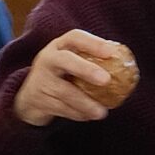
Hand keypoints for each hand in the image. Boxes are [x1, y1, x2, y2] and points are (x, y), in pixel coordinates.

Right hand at [15, 29, 132, 126]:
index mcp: (59, 46)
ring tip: (102, 112)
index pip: (75, 37)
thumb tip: (126, 68)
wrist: (28, 97)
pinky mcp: (38, 99)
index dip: (93, 43)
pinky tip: (88, 116)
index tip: (111, 52)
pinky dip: (77, 114)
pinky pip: (61, 108)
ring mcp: (41, 80)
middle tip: (106, 80)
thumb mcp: (70, 63)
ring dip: (85, 103)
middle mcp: (47, 59)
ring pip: (64, 91)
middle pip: (65, 61)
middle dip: (86, 69)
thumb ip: (90, 62)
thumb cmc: (60, 76)